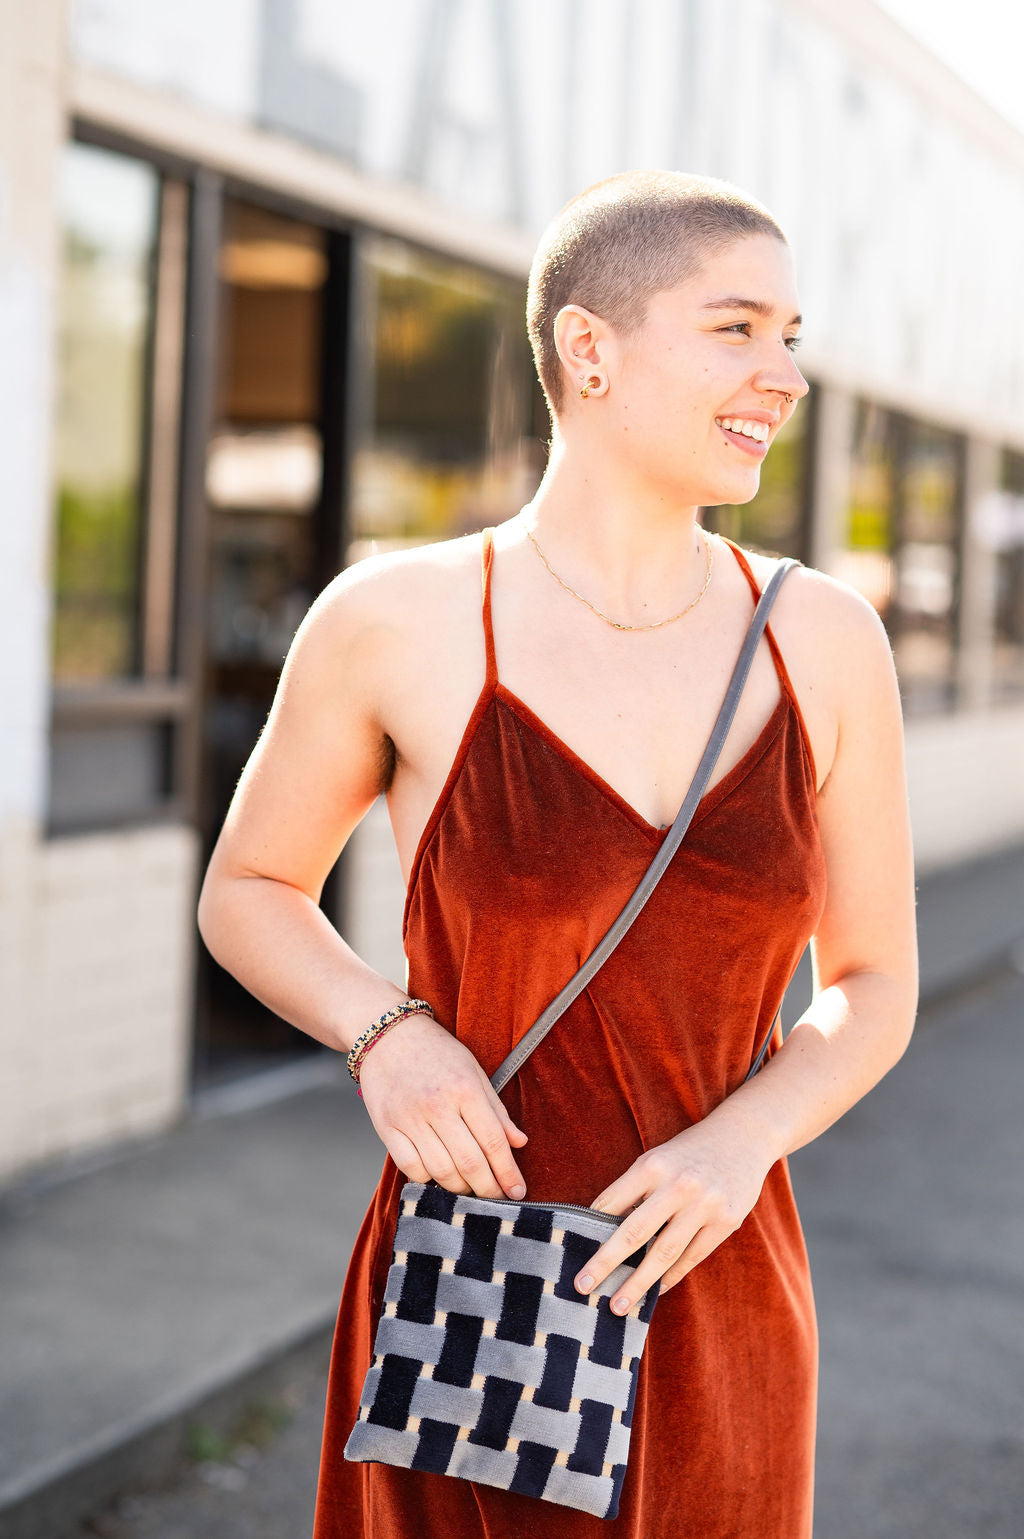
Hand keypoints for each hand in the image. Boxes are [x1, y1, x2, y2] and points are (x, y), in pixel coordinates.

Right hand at [356, 1012, 529, 1200]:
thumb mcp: (474, 1071)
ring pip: (441, 1171)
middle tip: (498, 1199)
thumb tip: (520, 1142)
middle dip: (488, 1188)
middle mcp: (437, 1105)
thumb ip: (496, 1110)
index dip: (508, 1172)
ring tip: (472, 1190)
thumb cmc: (436, 1052)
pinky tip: (440, 1178)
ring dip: (461, 1189)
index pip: (493, 1141)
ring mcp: (410, 1118)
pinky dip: (428, 1180)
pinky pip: (411, 1168)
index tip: (518, 1192)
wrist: (387, 1034)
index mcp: (464, 1089)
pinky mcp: (387, 1127)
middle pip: (470, 1162)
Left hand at [573, 1114, 775, 1314]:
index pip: (612, 1202)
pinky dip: (671, 1277)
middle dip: (605, 1263)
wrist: (744, 1135)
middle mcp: (678, 1185)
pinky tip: (654, 1291)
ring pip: (664, 1253)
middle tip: (582, 1286)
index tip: (571, 1253)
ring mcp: (704, 1204)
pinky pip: (692, 1257)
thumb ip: (636, 1190)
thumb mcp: (658, 1159)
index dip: (590, 1229)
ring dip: (638, 1284)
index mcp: (652, 1166)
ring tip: (618, 1306)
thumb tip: (607, 1232)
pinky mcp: (726, 1221)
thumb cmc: (689, 1152)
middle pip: (634, 1233)